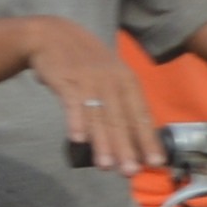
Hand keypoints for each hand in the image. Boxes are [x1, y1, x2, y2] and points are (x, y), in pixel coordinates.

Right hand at [12, 15, 156, 173]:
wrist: (52, 35)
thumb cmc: (85, 61)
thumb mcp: (110, 75)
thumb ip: (121, 103)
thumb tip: (136, 138)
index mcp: (126, 80)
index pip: (140, 114)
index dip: (147, 139)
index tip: (155, 163)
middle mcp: (111, 80)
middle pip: (120, 119)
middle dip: (126, 148)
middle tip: (131, 172)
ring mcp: (89, 80)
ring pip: (98, 116)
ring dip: (102, 142)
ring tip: (106, 166)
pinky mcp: (66, 80)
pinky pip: (72, 104)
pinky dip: (76, 121)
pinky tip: (77, 140)